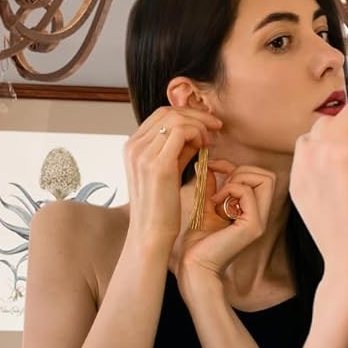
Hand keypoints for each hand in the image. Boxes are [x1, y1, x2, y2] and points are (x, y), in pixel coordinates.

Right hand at [122, 105, 221, 250]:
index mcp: (132, 147)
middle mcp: (133, 146)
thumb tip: (195, 132)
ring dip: (199, 124)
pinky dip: (198, 134)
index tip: (206, 124)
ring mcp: (143, 154)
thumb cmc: (161, 208)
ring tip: (210, 141)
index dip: (186, 114)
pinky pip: (182, 132)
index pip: (160, 115)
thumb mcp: (168, 172)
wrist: (151, 235)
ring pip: (176, 119)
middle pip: (168, 112)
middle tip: (215, 126)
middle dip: (196, 115)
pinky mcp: (158, 164)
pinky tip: (206, 148)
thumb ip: (177, 150)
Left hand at [178, 162, 276, 280]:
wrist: (193, 267)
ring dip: (237, 179)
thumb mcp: (205, 207)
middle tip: (219, 183)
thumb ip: (210, 187)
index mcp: (252, 213)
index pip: (260, 177)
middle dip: (241, 170)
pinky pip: (248, 193)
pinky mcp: (252, 226)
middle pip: (268, 176)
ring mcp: (258, 221)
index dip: (236, 166)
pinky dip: (230, 189)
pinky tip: (215, 203)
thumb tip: (207, 165)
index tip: (213, 168)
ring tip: (218, 195)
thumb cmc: (197, 244)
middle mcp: (260, 216)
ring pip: (265, 180)